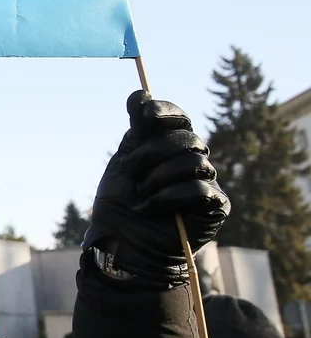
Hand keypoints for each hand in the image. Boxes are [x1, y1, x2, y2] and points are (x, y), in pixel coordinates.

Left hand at [86, 91, 229, 283]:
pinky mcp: (215, 206)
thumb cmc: (121, 205)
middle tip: (131, 170)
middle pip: (187, 137)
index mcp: (170, 147)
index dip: (165, 111)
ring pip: (195, 160)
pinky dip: (170, 195)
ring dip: (159, 176)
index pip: (180, 118)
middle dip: (153, 151)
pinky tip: (151, 206)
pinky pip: (200, 187)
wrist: (122, 243)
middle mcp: (193, 161)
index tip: (144, 114)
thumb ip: (137, 132)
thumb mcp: (124, 162)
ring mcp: (207, 182)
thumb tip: (140, 94)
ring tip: (141, 194)